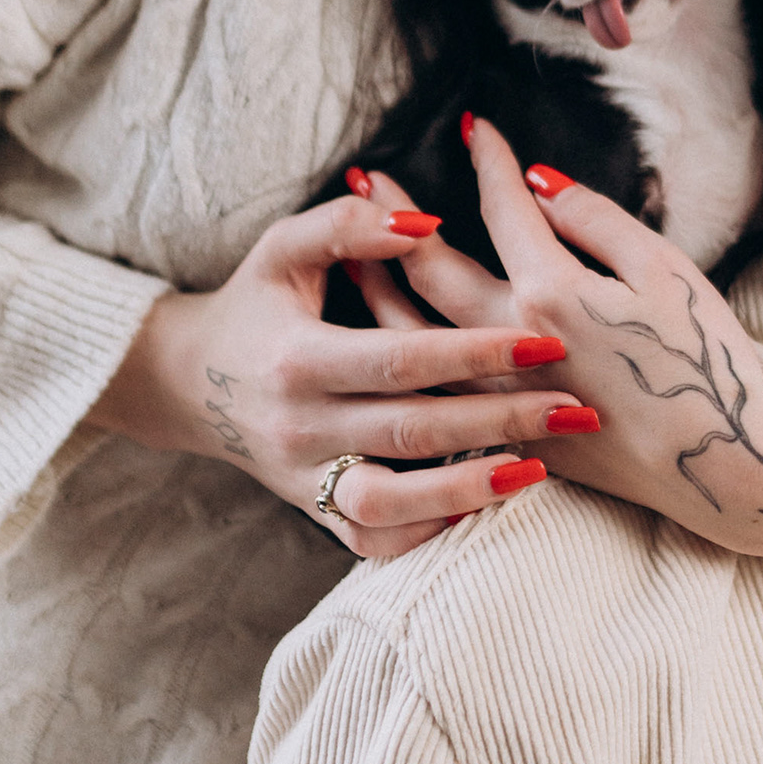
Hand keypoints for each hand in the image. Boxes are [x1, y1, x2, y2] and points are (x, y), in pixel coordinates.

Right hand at [88, 184, 588, 558]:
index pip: (400, 359)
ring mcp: (307, 478)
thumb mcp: (281, 249)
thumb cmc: (254, 304)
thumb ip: (347, 227)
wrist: (187, 384)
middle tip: (575, 407)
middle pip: (414, 431)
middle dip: (501, 420)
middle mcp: (302, 426)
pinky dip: (428, 531)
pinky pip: (374, 540)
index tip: (543, 341)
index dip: (474, 352)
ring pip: (392, 503)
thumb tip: (422, 224)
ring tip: (539, 470)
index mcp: (298, 358)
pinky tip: (485, 507)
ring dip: (469, 490)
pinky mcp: (315, 512)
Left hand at [380, 121, 762, 621]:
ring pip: (409, 335)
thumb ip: (596, 220)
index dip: (486, 160)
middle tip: (366, 174)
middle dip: (395, 216)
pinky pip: (425, 390)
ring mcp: (497, 397)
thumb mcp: (667, 271)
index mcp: (551, 293)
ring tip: (349, 247)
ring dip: (374, 282)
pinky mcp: (503, 436)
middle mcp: (507, 345)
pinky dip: (397, 354)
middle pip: (429, 269)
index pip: (502, 209)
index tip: (472, 125)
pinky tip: (383, 334)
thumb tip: (536, 185)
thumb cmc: (705, 362)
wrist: (719, 468)